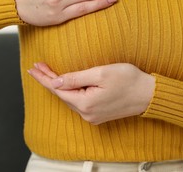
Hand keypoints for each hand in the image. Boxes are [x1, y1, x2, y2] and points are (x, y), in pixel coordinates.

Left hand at [27, 62, 154, 124]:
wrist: (149, 94)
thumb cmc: (128, 80)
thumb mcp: (100, 73)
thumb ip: (76, 78)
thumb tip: (56, 82)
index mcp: (85, 103)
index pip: (57, 89)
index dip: (44, 78)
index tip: (33, 68)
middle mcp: (87, 114)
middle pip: (61, 95)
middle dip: (48, 80)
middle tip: (37, 66)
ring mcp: (92, 116)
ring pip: (69, 99)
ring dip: (58, 85)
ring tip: (47, 72)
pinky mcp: (98, 114)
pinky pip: (78, 102)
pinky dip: (69, 91)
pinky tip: (65, 84)